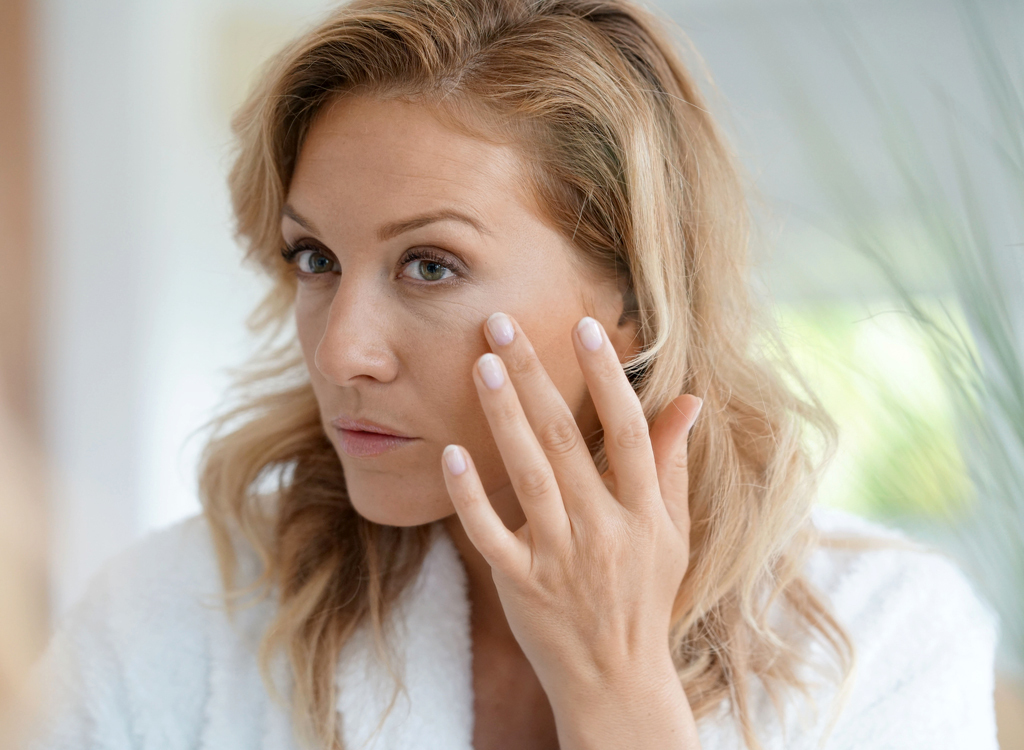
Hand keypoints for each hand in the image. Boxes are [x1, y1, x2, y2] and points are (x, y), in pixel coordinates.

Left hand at [440, 311, 702, 747]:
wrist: (616, 680)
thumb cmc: (645, 595)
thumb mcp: (673, 532)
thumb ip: (673, 464)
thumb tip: (689, 399)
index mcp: (646, 511)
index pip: (627, 429)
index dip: (605, 376)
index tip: (582, 325)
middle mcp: (605, 529)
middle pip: (565, 440)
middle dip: (533, 376)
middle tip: (500, 324)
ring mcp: (561, 558)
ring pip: (529, 476)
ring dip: (504, 417)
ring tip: (481, 365)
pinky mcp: (523, 585)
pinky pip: (491, 534)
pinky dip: (470, 496)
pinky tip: (450, 454)